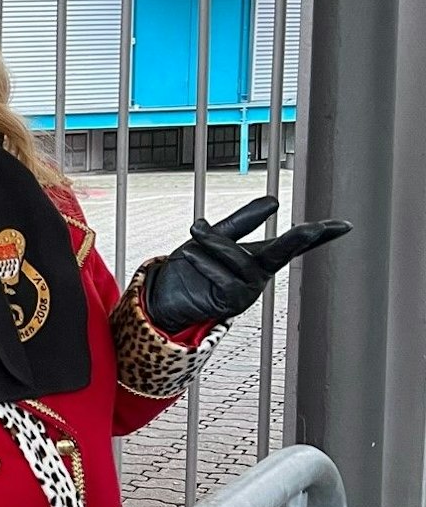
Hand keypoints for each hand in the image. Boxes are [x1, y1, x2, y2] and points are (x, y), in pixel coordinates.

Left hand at [145, 196, 350, 332]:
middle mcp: (259, 274)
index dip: (319, 235)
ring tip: (195, 232)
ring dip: (215, 244)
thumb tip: (273, 202)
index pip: (293, 244)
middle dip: (296, 240)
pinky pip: (225, 280)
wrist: (162, 296)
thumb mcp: (213, 237)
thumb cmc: (191, 268)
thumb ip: (241, 222)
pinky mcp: (231, 305)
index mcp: (259, 257)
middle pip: (282, 253)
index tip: (344, 225)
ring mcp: (248, 291)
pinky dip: (206, 264)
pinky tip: (190, 257)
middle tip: (313, 228)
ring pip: (241, 261)